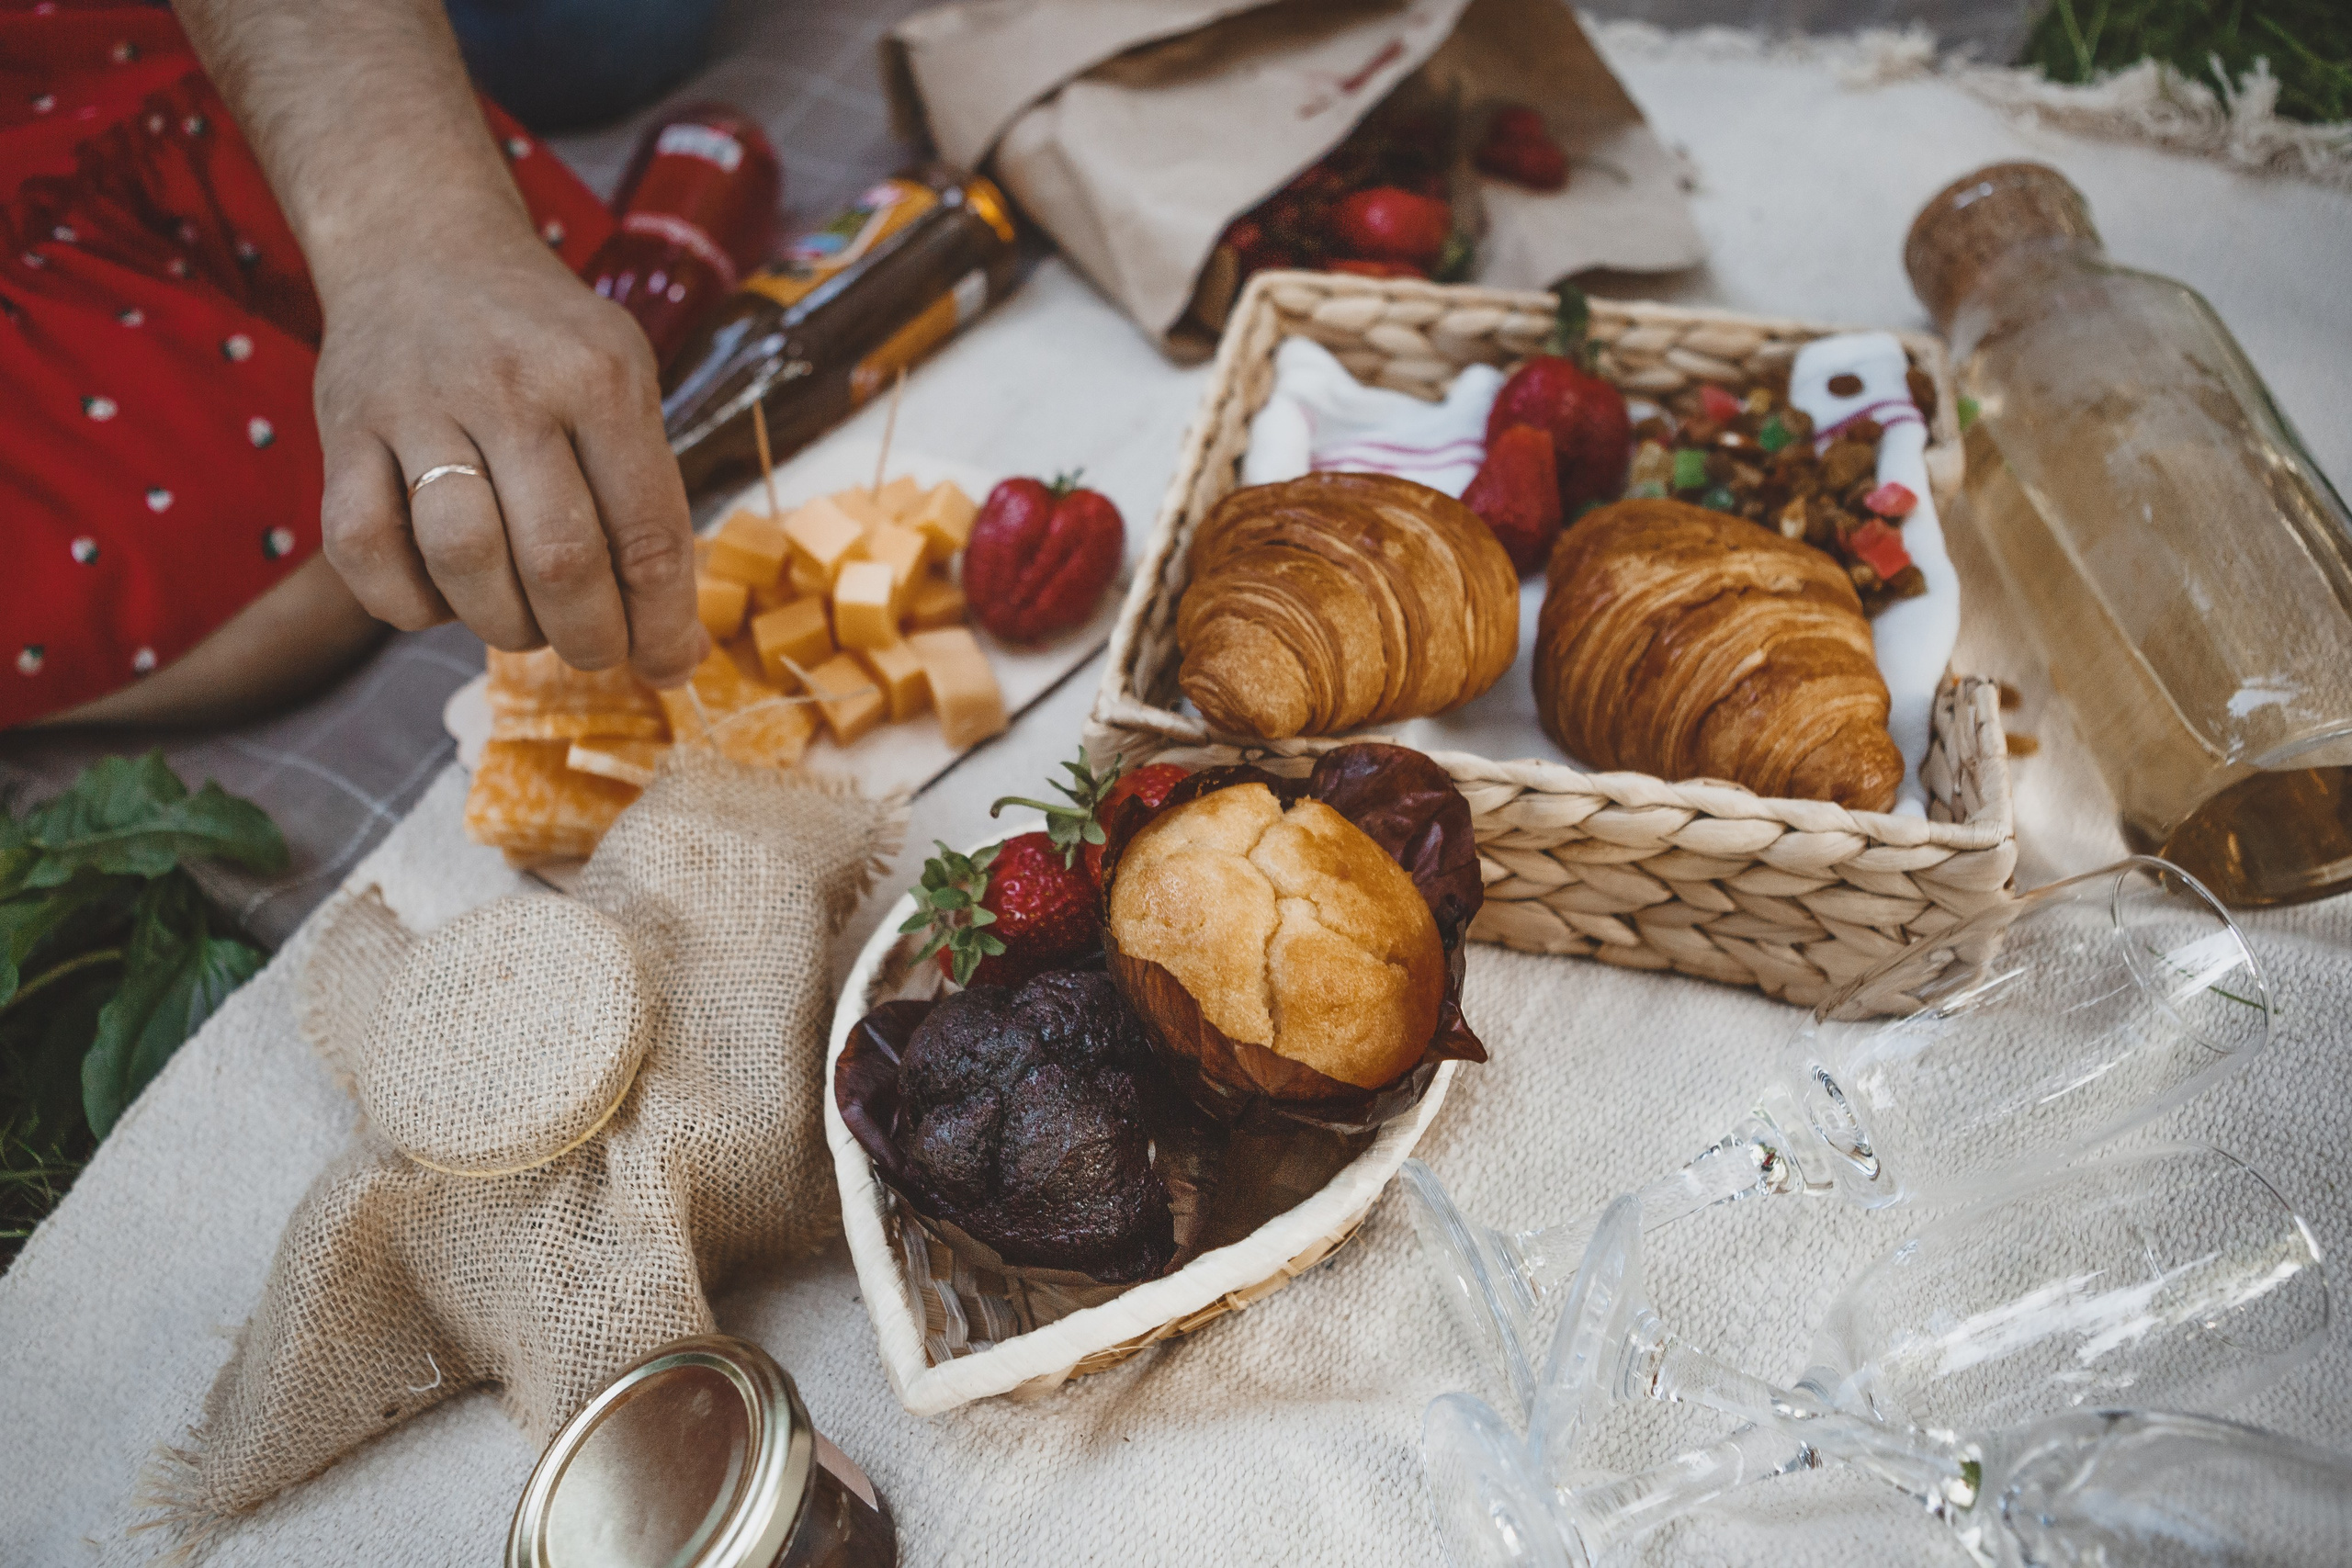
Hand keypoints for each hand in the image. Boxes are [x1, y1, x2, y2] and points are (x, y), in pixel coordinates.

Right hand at [312, 214, 705, 685]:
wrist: (420, 241)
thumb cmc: (543, 338)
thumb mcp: (623, 381)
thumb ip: (651, 503)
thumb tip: (678, 648)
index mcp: (600, 377)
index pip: (648, 534)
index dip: (662, 625)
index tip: (668, 666)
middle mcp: (511, 387)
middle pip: (559, 561)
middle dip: (589, 637)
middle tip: (594, 648)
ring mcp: (418, 406)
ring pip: (464, 563)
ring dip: (504, 625)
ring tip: (526, 619)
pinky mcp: (342, 428)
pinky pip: (364, 552)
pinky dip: (407, 603)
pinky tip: (442, 594)